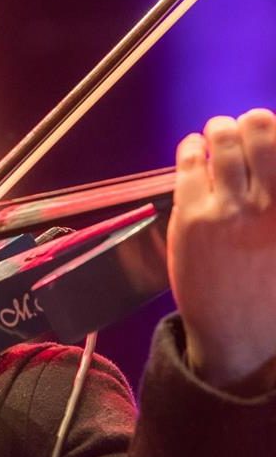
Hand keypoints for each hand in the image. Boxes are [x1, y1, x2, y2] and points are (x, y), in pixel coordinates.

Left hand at [168, 109, 275, 394]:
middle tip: (249, 125)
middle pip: (263, 132)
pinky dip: (191, 148)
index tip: (275, 130)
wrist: (239, 334)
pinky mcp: (193, 216)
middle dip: (255, 122)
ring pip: (223, 143)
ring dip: (221, 130)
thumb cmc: (272, 289)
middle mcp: (271, 205)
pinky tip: (194, 147)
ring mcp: (231, 209)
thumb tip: (271, 155)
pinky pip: (189, 164)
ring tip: (220, 130)